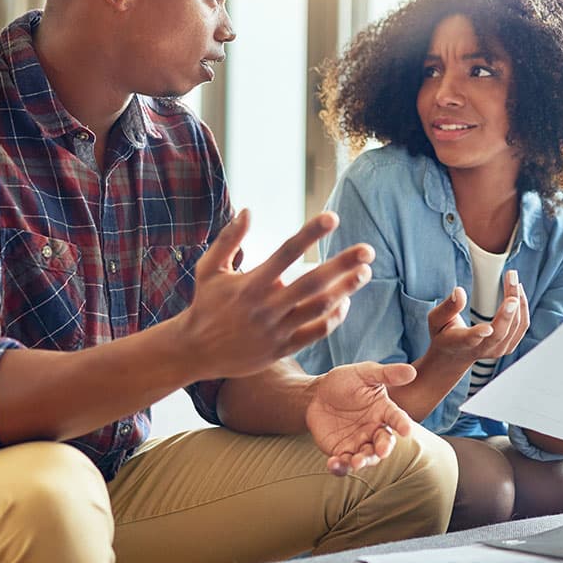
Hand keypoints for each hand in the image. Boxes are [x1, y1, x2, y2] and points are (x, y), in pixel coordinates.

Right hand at [174, 209, 372, 380]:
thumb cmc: (205, 305)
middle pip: (313, 282)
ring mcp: (276, 329)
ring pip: (319, 308)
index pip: (286, 252)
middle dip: (343, 264)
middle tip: (368, 250)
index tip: (333, 218)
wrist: (195, 351)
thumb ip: (228, 239)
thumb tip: (247, 210)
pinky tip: (345, 303)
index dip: (310, 233)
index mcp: (251, 283)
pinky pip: (315, 333)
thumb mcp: (209, 269)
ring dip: (345, 290)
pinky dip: (334, 318)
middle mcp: (266, 306)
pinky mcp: (281, 349)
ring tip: (364, 273)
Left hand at [305, 362, 420, 474]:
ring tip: (357, 462)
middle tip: (381, 452)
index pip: (397, 419)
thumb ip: (387, 374)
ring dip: (363, 461)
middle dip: (383, 449)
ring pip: (366, 457)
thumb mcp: (365, 373)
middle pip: (383, 443)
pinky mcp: (341, 451)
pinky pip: (343, 463)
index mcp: (383, 411)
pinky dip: (340, 467)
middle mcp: (374, 430)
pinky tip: (333, 464)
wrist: (318, 393)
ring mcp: (358, 442)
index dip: (403, 424)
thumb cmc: (346, 380)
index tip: (407, 431)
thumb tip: (412, 372)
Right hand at [423, 270, 528, 364]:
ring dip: (517, 300)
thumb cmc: (443, 335)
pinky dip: (522, 307)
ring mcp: (497, 350)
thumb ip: (447, 307)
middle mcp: (481, 350)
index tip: (487, 328)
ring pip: (515, 327)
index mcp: (460, 343)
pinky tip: (517, 291)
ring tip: (513, 278)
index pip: (469, 340)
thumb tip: (459, 291)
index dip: (478, 334)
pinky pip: (521, 326)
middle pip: (499, 332)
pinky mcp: (508, 346)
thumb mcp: (436, 321)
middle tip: (512, 282)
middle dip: (508, 309)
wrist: (454, 356)